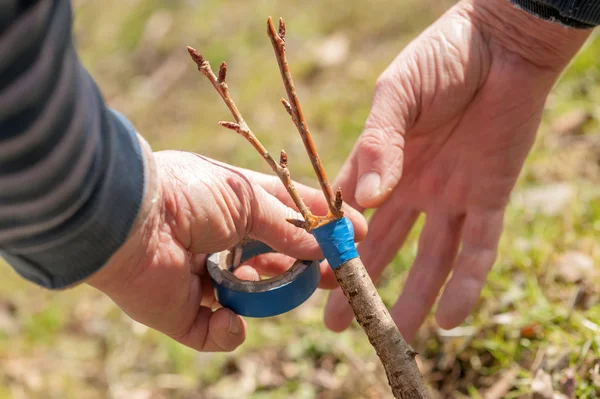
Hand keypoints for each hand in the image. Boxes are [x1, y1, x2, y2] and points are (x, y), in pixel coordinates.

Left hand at [86, 141, 366, 351]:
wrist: (128, 220)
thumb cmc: (189, 194)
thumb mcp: (248, 198)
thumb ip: (287, 227)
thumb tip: (321, 248)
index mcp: (235, 205)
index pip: (288, 216)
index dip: (321, 226)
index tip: (355, 235)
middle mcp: (221, 241)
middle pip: (276, 261)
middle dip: (305, 269)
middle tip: (335, 276)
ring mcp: (203, 279)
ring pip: (253, 297)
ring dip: (269, 296)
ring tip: (274, 288)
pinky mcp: (184, 314)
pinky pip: (218, 332)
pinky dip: (229, 328)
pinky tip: (227, 314)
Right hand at [324, 0, 590, 339]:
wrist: (503, 41)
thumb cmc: (443, 56)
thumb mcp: (398, 93)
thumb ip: (379, 143)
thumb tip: (362, 202)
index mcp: (383, 162)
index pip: (350, 214)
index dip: (333, 246)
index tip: (313, 277)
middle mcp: (414, 186)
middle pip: (385, 246)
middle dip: (361, 282)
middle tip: (337, 321)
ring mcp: (452, 194)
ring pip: (431, 258)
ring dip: (413, 297)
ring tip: (396, 334)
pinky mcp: (491, 196)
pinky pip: (480, 247)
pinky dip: (468, 283)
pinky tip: (450, 318)